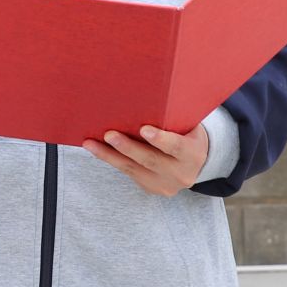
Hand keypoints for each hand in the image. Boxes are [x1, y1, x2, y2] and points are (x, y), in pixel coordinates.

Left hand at [82, 123, 209, 197]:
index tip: (144, 129)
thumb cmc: (187, 133)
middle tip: (109, 135)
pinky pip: (129, 173)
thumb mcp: (188, 125)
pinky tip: (97, 150)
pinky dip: (112, 160)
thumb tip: (145, 97)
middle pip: (150, 160)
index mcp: (193, 154)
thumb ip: (172, 118)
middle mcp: (181, 174)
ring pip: (133, 169)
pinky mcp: (151, 188)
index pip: (176, 147)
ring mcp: (165, 185)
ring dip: (109, 155)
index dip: (160, 139)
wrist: (195, 162)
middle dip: (127, 147)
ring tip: (91, 143)